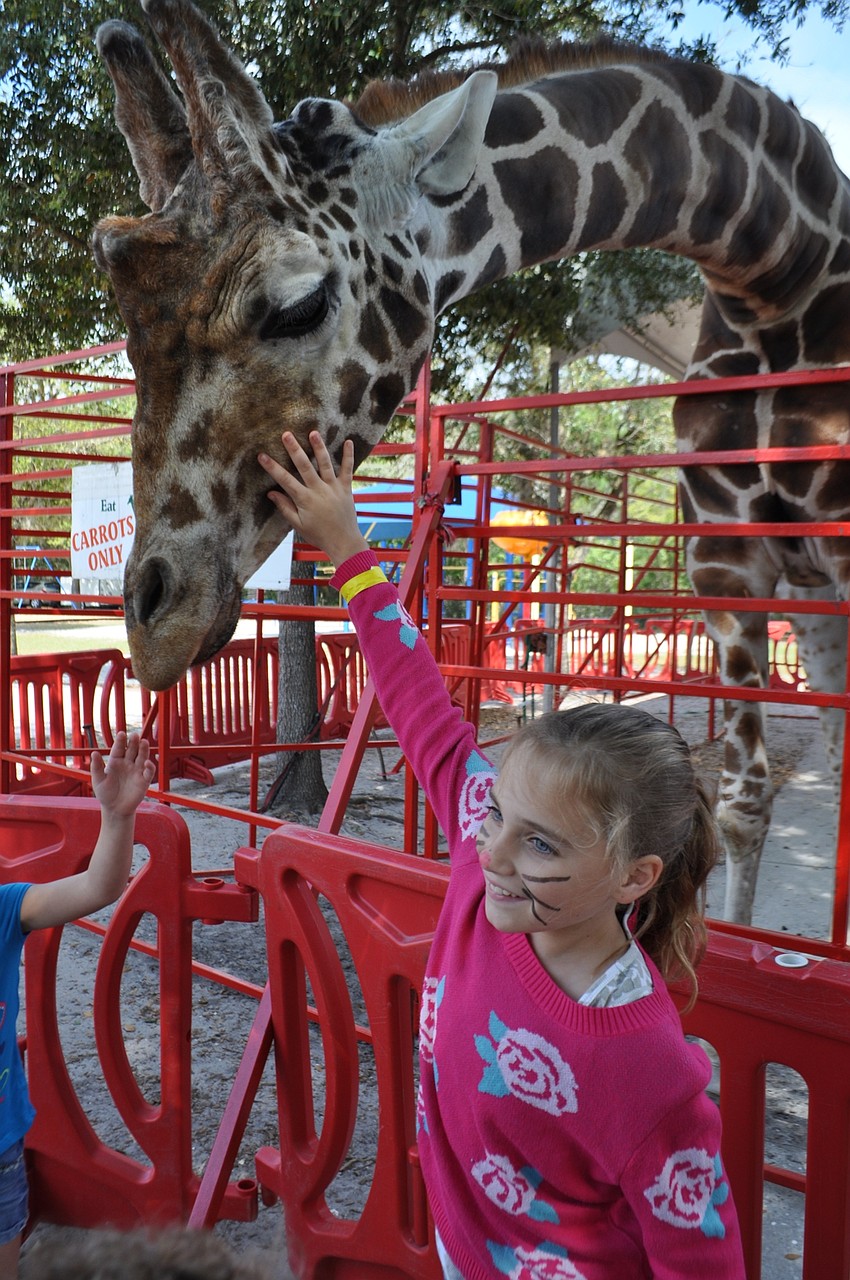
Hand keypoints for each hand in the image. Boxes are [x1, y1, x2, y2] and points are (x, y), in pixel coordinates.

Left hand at [91, 730, 155, 816]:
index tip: (121, 734)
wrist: (115, 809)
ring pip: (142, 757)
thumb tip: (94, 753)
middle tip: (135, 735)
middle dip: (134, 742)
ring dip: (144, 749)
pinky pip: (148, 771)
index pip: (119, 749)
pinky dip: (149, 766)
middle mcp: (127, 764)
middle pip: (132, 750)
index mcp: (115, 762)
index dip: (120, 741)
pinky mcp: (143, 780)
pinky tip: (147, 762)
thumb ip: (97, 767)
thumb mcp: (98, 780)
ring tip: (144, 742)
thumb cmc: (105, 794)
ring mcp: (136, 771)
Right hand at [258, 431, 368, 568]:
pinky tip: (348, 441)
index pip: (285, 480)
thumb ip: (285, 507)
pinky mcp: (346, 488)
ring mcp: (333, 488)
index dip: (272, 467)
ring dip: (319, 447)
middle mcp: (319, 491)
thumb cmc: (318, 535)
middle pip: (304, 466)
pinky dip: (348, 456)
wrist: (344, 542)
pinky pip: (348, 469)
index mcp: (305, 500)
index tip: (261, 455)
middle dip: (294, 449)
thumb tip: (270, 492)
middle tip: (286, 434)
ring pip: (325, 464)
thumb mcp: (298, 524)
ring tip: (313, 432)